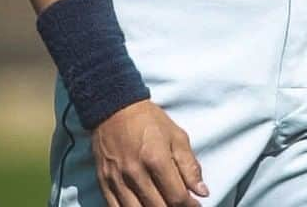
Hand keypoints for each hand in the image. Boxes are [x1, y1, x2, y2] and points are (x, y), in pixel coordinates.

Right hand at [91, 99, 207, 206]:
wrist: (115, 110)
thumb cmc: (149, 121)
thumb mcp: (176, 136)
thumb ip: (189, 166)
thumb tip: (202, 192)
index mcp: (156, 158)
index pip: (176, 196)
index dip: (190, 205)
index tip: (196, 204)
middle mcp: (135, 173)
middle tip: (181, 205)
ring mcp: (118, 181)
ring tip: (164, 205)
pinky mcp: (104, 184)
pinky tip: (144, 206)